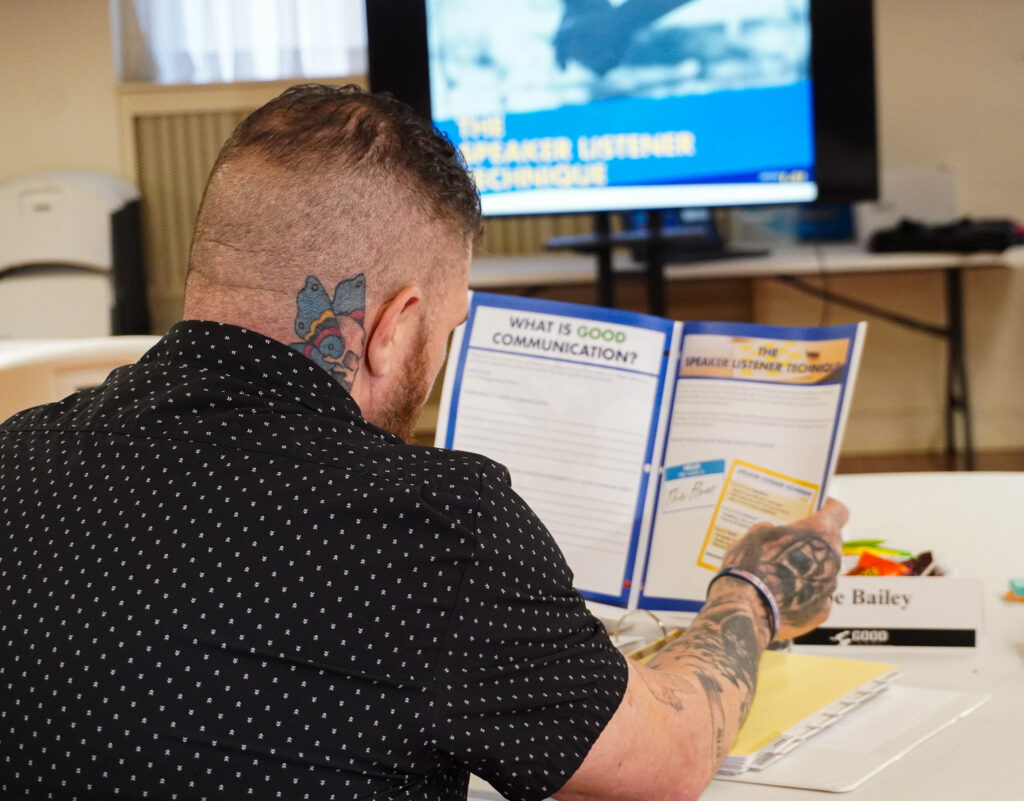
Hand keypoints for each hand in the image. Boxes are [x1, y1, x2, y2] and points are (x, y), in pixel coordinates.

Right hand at [720, 498, 846, 639]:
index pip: (839, 512)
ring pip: (824, 571)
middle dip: (814, 541)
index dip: (828, 507)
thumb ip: (769, 529)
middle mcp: (831, 560)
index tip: (817, 506)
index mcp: (819, 533)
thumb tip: (770, 532)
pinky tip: (782, 596)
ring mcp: (829, 588)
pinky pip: (817, 597)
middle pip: (830, 543)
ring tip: (781, 573)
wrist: (745, 611)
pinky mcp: (822, 612)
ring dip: (808, 568)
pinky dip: (804, 594)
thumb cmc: (749, 565)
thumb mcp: (752, 535)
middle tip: (790, 542)